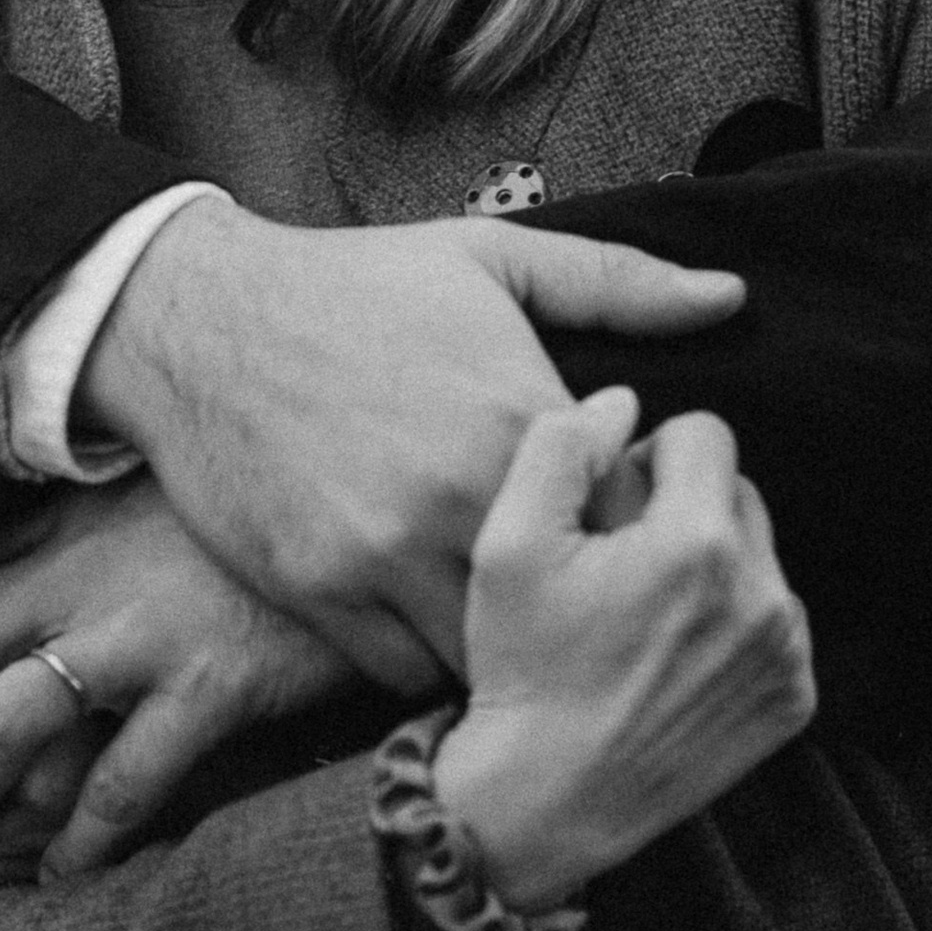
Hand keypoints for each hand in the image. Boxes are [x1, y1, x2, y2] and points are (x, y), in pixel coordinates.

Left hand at [0, 477, 357, 879]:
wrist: (381, 512)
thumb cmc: (265, 519)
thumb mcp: (161, 494)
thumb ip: (90, 526)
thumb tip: (29, 589)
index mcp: (69, 512)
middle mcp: (87, 564)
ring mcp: (146, 627)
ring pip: (4, 724)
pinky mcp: (213, 682)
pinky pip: (115, 785)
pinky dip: (78, 844)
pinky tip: (72, 870)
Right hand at [79, 205, 746, 683]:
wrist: (199, 320)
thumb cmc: (354, 284)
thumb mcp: (491, 258)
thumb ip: (619, 284)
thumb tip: (732, 297)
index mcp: (516, 414)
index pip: (628, 515)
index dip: (634, 529)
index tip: (616, 524)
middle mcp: (460, 493)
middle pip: (571, 598)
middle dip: (583, 605)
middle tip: (573, 590)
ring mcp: (386, 551)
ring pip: (491, 651)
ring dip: (509, 647)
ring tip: (512, 622)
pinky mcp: (320, 591)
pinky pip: (403, 671)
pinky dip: (426, 659)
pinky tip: (433, 622)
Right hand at [433, 389, 814, 912]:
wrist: (547, 798)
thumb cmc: (521, 664)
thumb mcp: (507, 543)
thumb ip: (561, 446)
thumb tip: (622, 403)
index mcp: (697, 543)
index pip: (705, 434)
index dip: (647, 457)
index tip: (609, 509)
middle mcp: (762, 595)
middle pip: (738, 493)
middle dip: (683, 508)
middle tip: (620, 564)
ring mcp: (786, 653)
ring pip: (759, 557)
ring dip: (712, 566)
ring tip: (644, 616)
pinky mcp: (795, 699)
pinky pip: (775, 623)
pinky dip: (733, 626)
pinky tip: (671, 658)